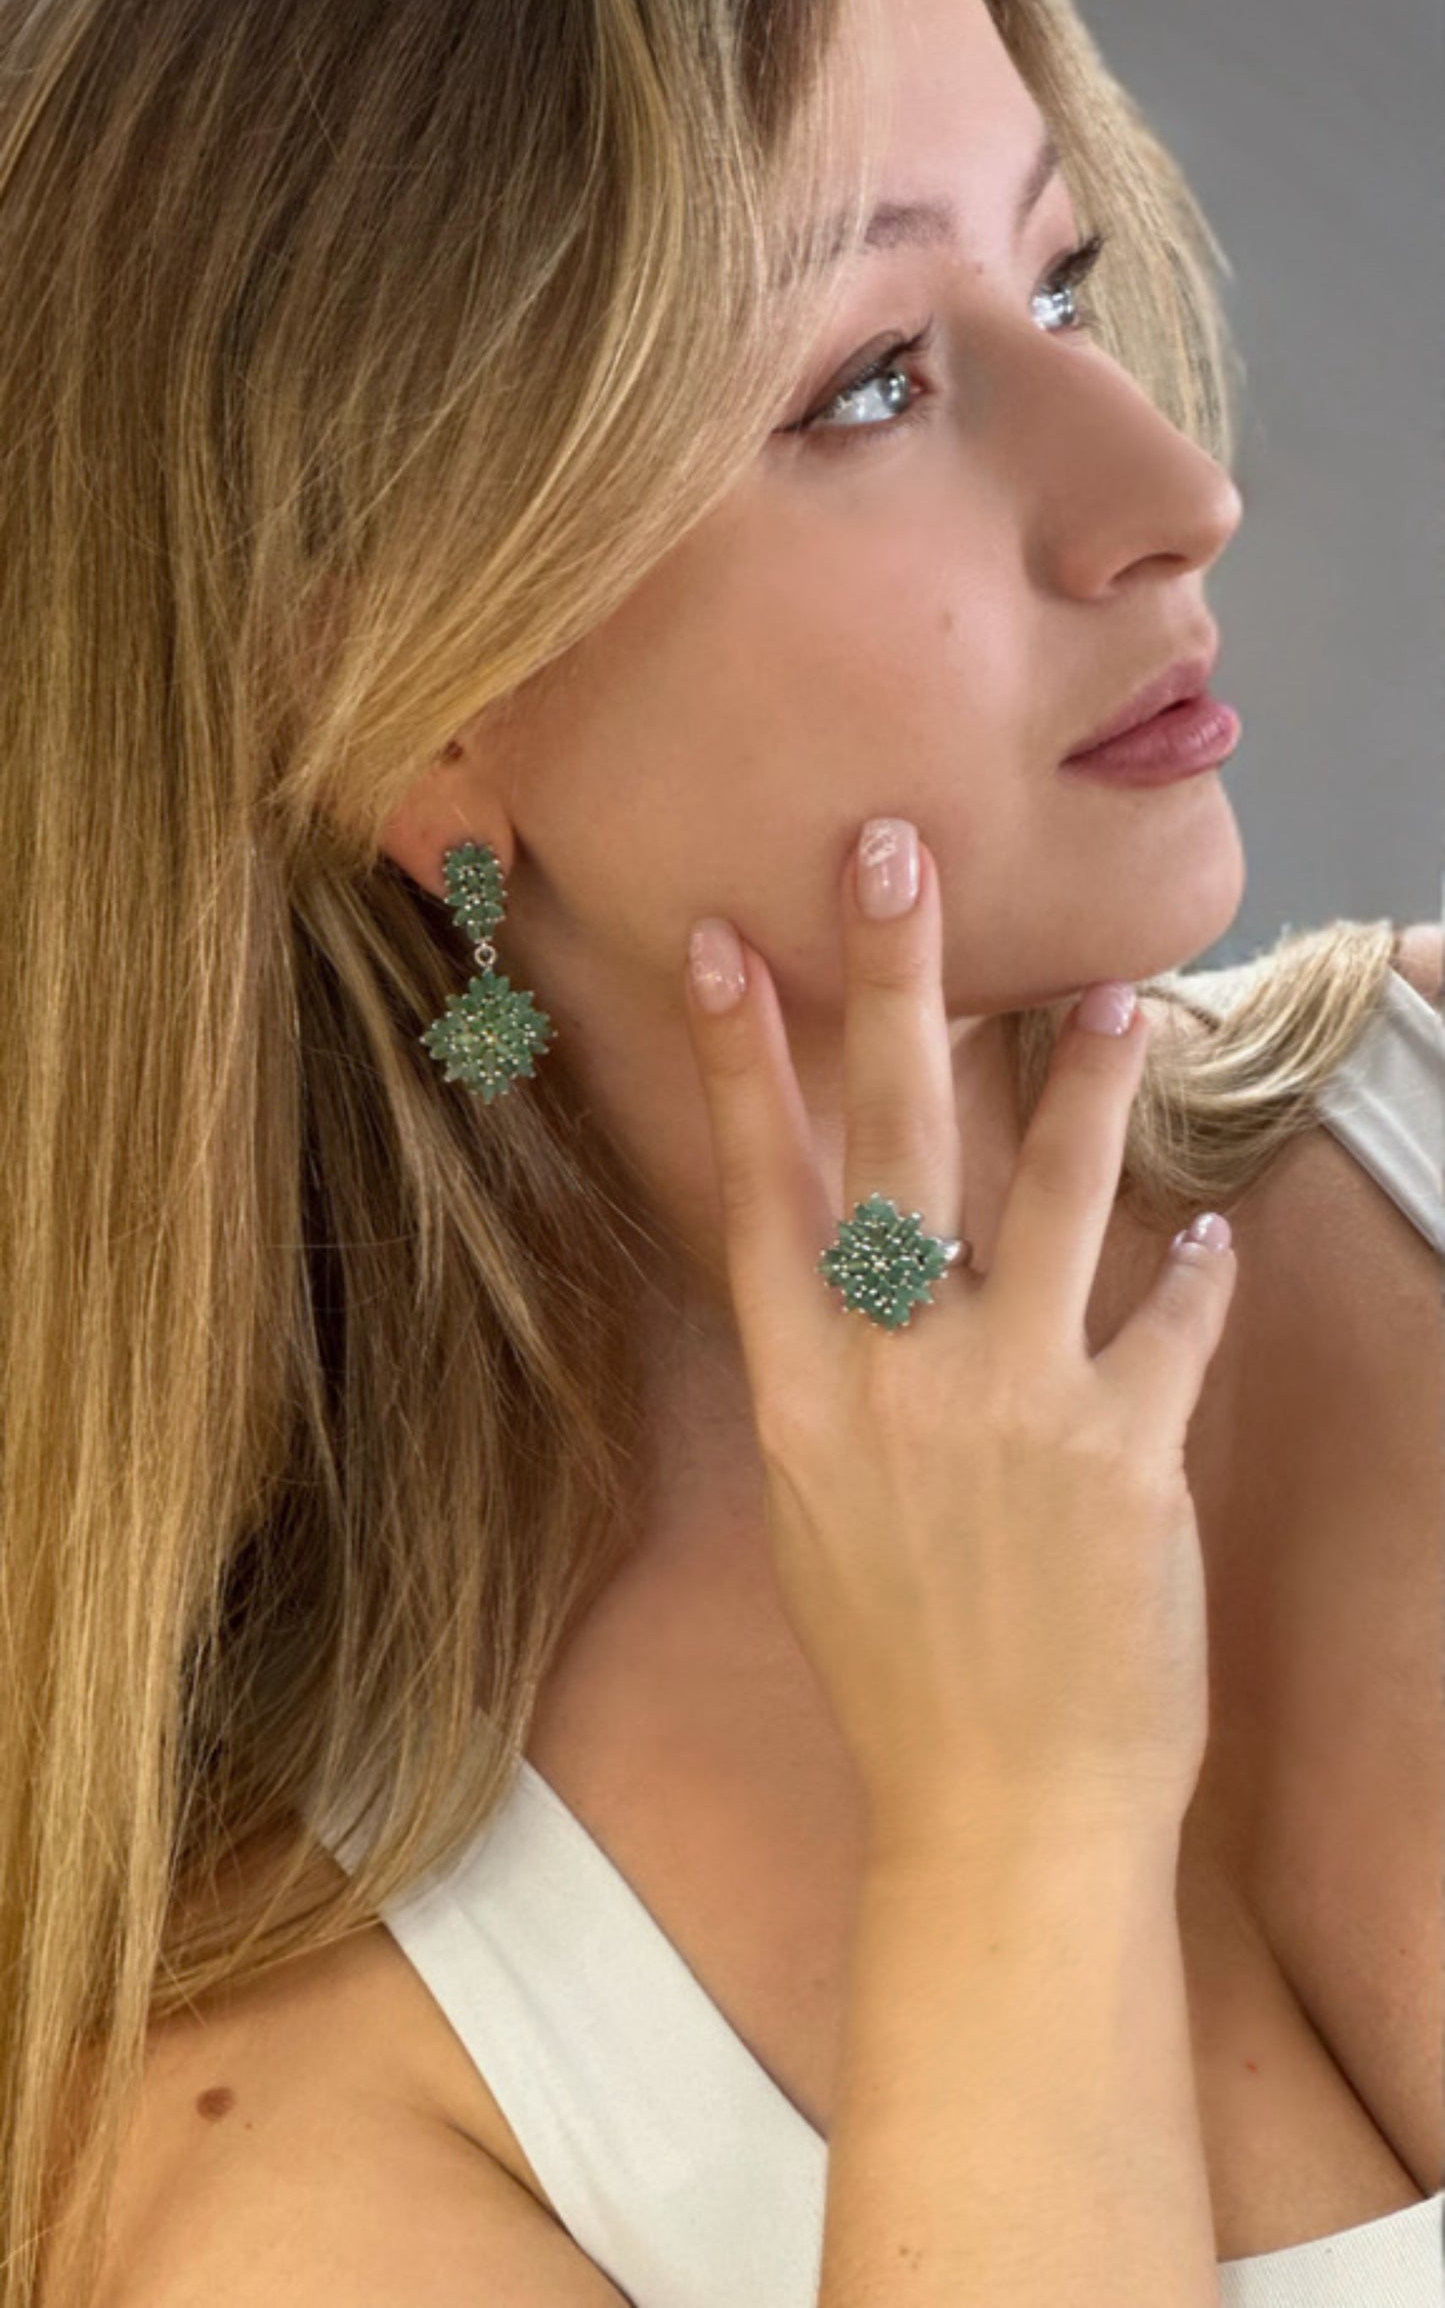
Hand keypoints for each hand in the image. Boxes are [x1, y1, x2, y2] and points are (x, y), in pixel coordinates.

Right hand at [682, 821, 1237, 1854]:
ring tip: (1120, 987)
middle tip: (900, 855)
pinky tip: (1216, 1234)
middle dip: (895, 988)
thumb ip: (837, 1383)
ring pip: (1051, 1199)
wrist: (998, 1812)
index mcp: (806, 1397)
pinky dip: (1195, 1274)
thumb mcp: (821, 1515)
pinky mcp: (1126, 1452)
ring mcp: (1013, 1407)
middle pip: (893, 1148)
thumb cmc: (897, 1670)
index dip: (744, 1062)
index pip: (765, 1194)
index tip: (729, 946)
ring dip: (1084, 1081)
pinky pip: (1171, 1326)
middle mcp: (898, 1379)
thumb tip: (857, 1283)